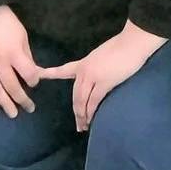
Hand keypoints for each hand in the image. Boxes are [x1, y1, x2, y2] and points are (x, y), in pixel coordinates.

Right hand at [0, 6, 43, 116]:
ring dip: (5, 103)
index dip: (34, 80)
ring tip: (13, 114)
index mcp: (13, 53)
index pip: (28, 74)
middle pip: (12, 86)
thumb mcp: (22, 36)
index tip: (35, 83)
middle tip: (29, 108)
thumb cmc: (7, 23)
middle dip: (22, 99)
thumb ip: (26, 57)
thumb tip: (32, 74)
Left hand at [37, 21, 167, 131]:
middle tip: (78, 125)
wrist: (132, 43)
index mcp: (83, 63)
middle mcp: (84, 71)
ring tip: (84, 126)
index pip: (63, 70)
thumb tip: (97, 80)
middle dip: (76, 111)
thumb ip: (96, 68)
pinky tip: (91, 119)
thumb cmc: (122, 48)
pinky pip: (93, 101)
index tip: (38, 76)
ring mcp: (92, 77)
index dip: (50, 74)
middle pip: (75, 95)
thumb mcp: (102, 56)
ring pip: (82, 100)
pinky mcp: (103, 82)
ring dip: (82, 115)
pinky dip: (91, 112)